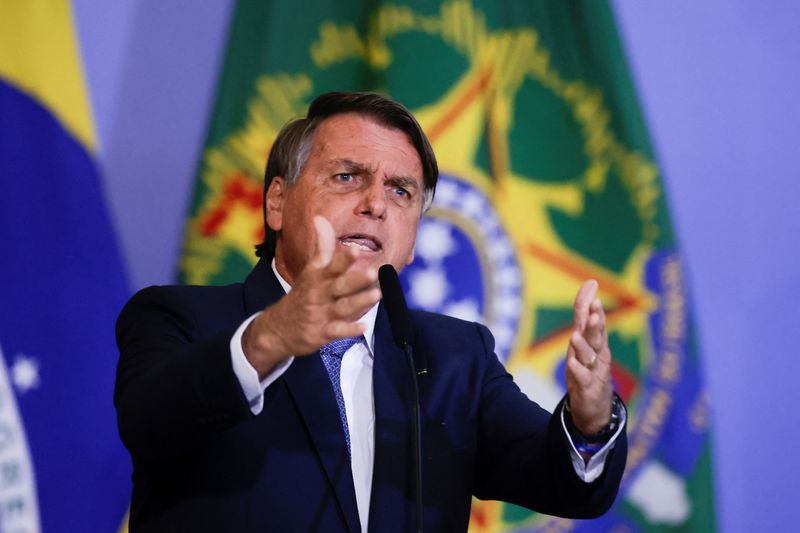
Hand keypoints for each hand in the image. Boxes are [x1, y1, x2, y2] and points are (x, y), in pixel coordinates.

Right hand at [242, 216, 381, 377]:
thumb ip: (321, 246)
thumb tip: (320, 218)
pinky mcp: (322, 333)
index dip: (343, 259)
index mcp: (317, 277)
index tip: (356, 250)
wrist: (277, 328)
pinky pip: (337, 331)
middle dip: (355, 279)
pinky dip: (349, 330)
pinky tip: (363, 327)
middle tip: (373, 272)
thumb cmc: (302, 294)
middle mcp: (320, 294)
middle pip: (339, 286)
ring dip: (359, 302)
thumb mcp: (310, 269)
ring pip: (342, 307)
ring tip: (377, 295)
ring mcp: (321, 314)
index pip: (331, 265)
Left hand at [565, 280, 613, 435]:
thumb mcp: (583, 341)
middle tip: (594, 310)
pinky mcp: (588, 388)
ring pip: (589, 356)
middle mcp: (596, 354)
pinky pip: (583, 378)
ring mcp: (594, 371)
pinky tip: (571, 364)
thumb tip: (589, 287)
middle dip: (594, 323)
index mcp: (594, 341)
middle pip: (596, 335)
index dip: (590, 302)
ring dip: (583, 345)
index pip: (592, 318)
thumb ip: (584, 316)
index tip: (592, 284)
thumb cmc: (588, 369)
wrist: (595, 408)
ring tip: (575, 336)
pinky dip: (578, 371)